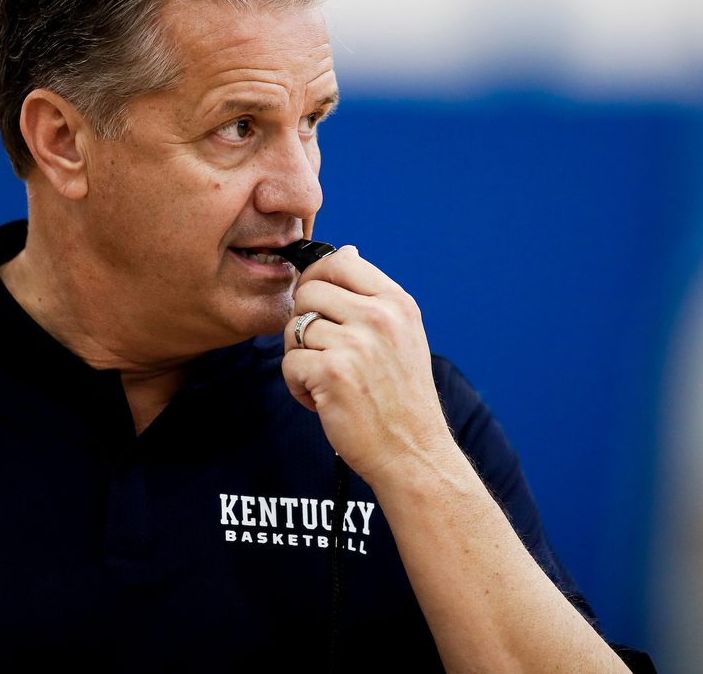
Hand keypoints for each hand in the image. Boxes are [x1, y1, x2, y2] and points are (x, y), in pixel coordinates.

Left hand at [281, 246, 451, 481]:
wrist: (412, 451)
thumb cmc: (400, 397)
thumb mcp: (402, 334)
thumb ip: (372, 295)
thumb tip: (346, 252)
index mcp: (396, 303)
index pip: (340, 261)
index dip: (317, 278)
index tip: (316, 303)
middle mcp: (379, 318)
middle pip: (308, 291)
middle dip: (304, 322)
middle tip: (323, 352)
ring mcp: (356, 344)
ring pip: (294, 328)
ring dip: (301, 357)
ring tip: (327, 380)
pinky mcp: (332, 373)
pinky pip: (289, 363)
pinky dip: (298, 386)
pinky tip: (323, 399)